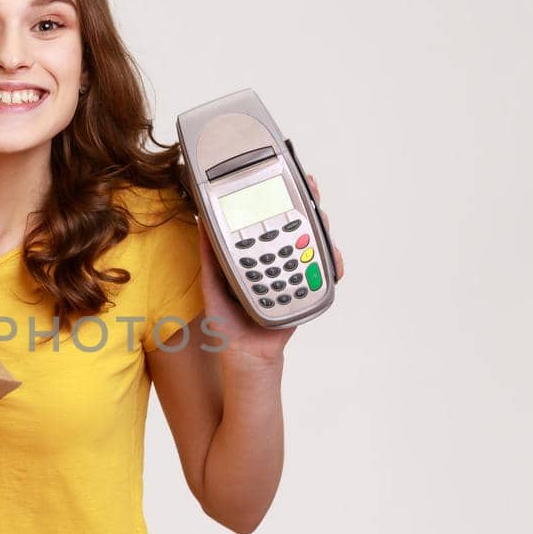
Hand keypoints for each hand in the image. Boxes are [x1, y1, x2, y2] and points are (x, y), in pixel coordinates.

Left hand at [194, 172, 345, 365]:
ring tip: (321, 220)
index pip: (269, 222)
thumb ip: (210, 257)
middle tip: (309, 189)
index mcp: (255, 256)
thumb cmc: (227, 323)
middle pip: (298, 228)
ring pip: (315, 247)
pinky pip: (324, 276)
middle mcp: (278, 261)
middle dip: (307, 207)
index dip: (276, 199)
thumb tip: (201, 224)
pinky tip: (330, 259)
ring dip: (322, 231)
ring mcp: (295, 275)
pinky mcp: (307, 292)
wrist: (244, 356)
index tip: (280, 177)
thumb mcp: (213, 285)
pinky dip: (331, 266)